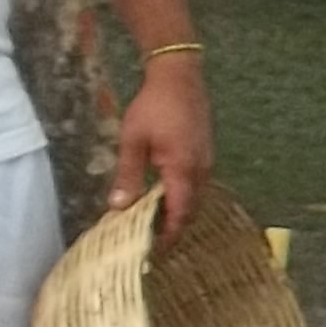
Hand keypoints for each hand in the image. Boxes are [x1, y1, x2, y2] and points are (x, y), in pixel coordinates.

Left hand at [112, 57, 214, 238]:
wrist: (179, 75)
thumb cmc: (153, 106)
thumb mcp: (132, 140)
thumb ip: (128, 175)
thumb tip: (119, 207)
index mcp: (182, 169)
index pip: (179, 213)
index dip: (168, 235)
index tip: (153, 250)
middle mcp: (200, 170)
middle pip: (190, 209)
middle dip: (172, 227)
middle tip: (148, 240)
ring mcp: (206, 161)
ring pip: (195, 197)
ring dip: (177, 211)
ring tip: (153, 221)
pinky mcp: (205, 153)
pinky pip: (196, 184)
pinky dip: (182, 195)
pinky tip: (164, 194)